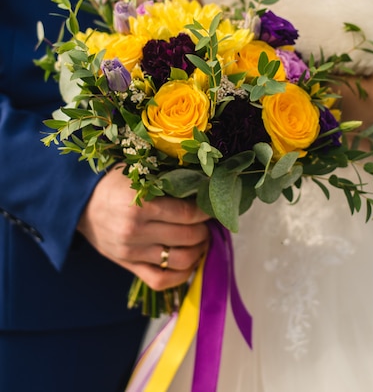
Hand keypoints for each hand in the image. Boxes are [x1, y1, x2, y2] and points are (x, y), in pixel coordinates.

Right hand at [77, 166, 209, 290]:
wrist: (79, 204)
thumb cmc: (112, 184)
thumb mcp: (137, 174)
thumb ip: (166, 182)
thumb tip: (202, 189)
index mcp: (139, 203)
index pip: (187, 212)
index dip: (205, 210)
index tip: (211, 206)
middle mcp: (135, 230)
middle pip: (188, 236)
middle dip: (205, 229)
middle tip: (208, 222)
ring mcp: (131, 252)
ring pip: (180, 260)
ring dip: (199, 251)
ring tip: (201, 241)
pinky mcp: (128, 266)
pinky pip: (161, 281)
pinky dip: (182, 276)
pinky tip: (189, 263)